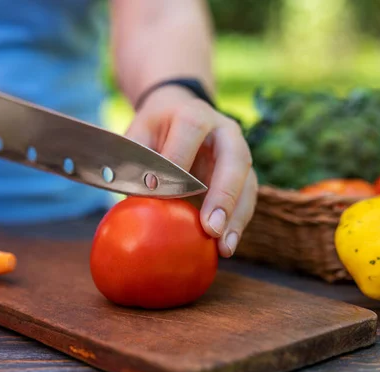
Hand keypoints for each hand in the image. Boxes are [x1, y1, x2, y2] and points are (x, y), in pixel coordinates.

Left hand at [125, 85, 257, 257]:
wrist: (177, 115)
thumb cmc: (154, 132)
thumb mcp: (138, 136)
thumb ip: (134, 162)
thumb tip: (131, 201)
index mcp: (194, 115)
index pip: (191, 131)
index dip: (177, 161)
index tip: (160, 191)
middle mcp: (224, 131)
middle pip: (234, 158)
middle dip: (223, 195)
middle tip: (211, 227)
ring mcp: (239, 153)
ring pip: (247, 183)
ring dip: (236, 217)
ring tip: (224, 247)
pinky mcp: (244, 176)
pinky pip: (247, 200)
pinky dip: (237, 225)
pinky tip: (225, 247)